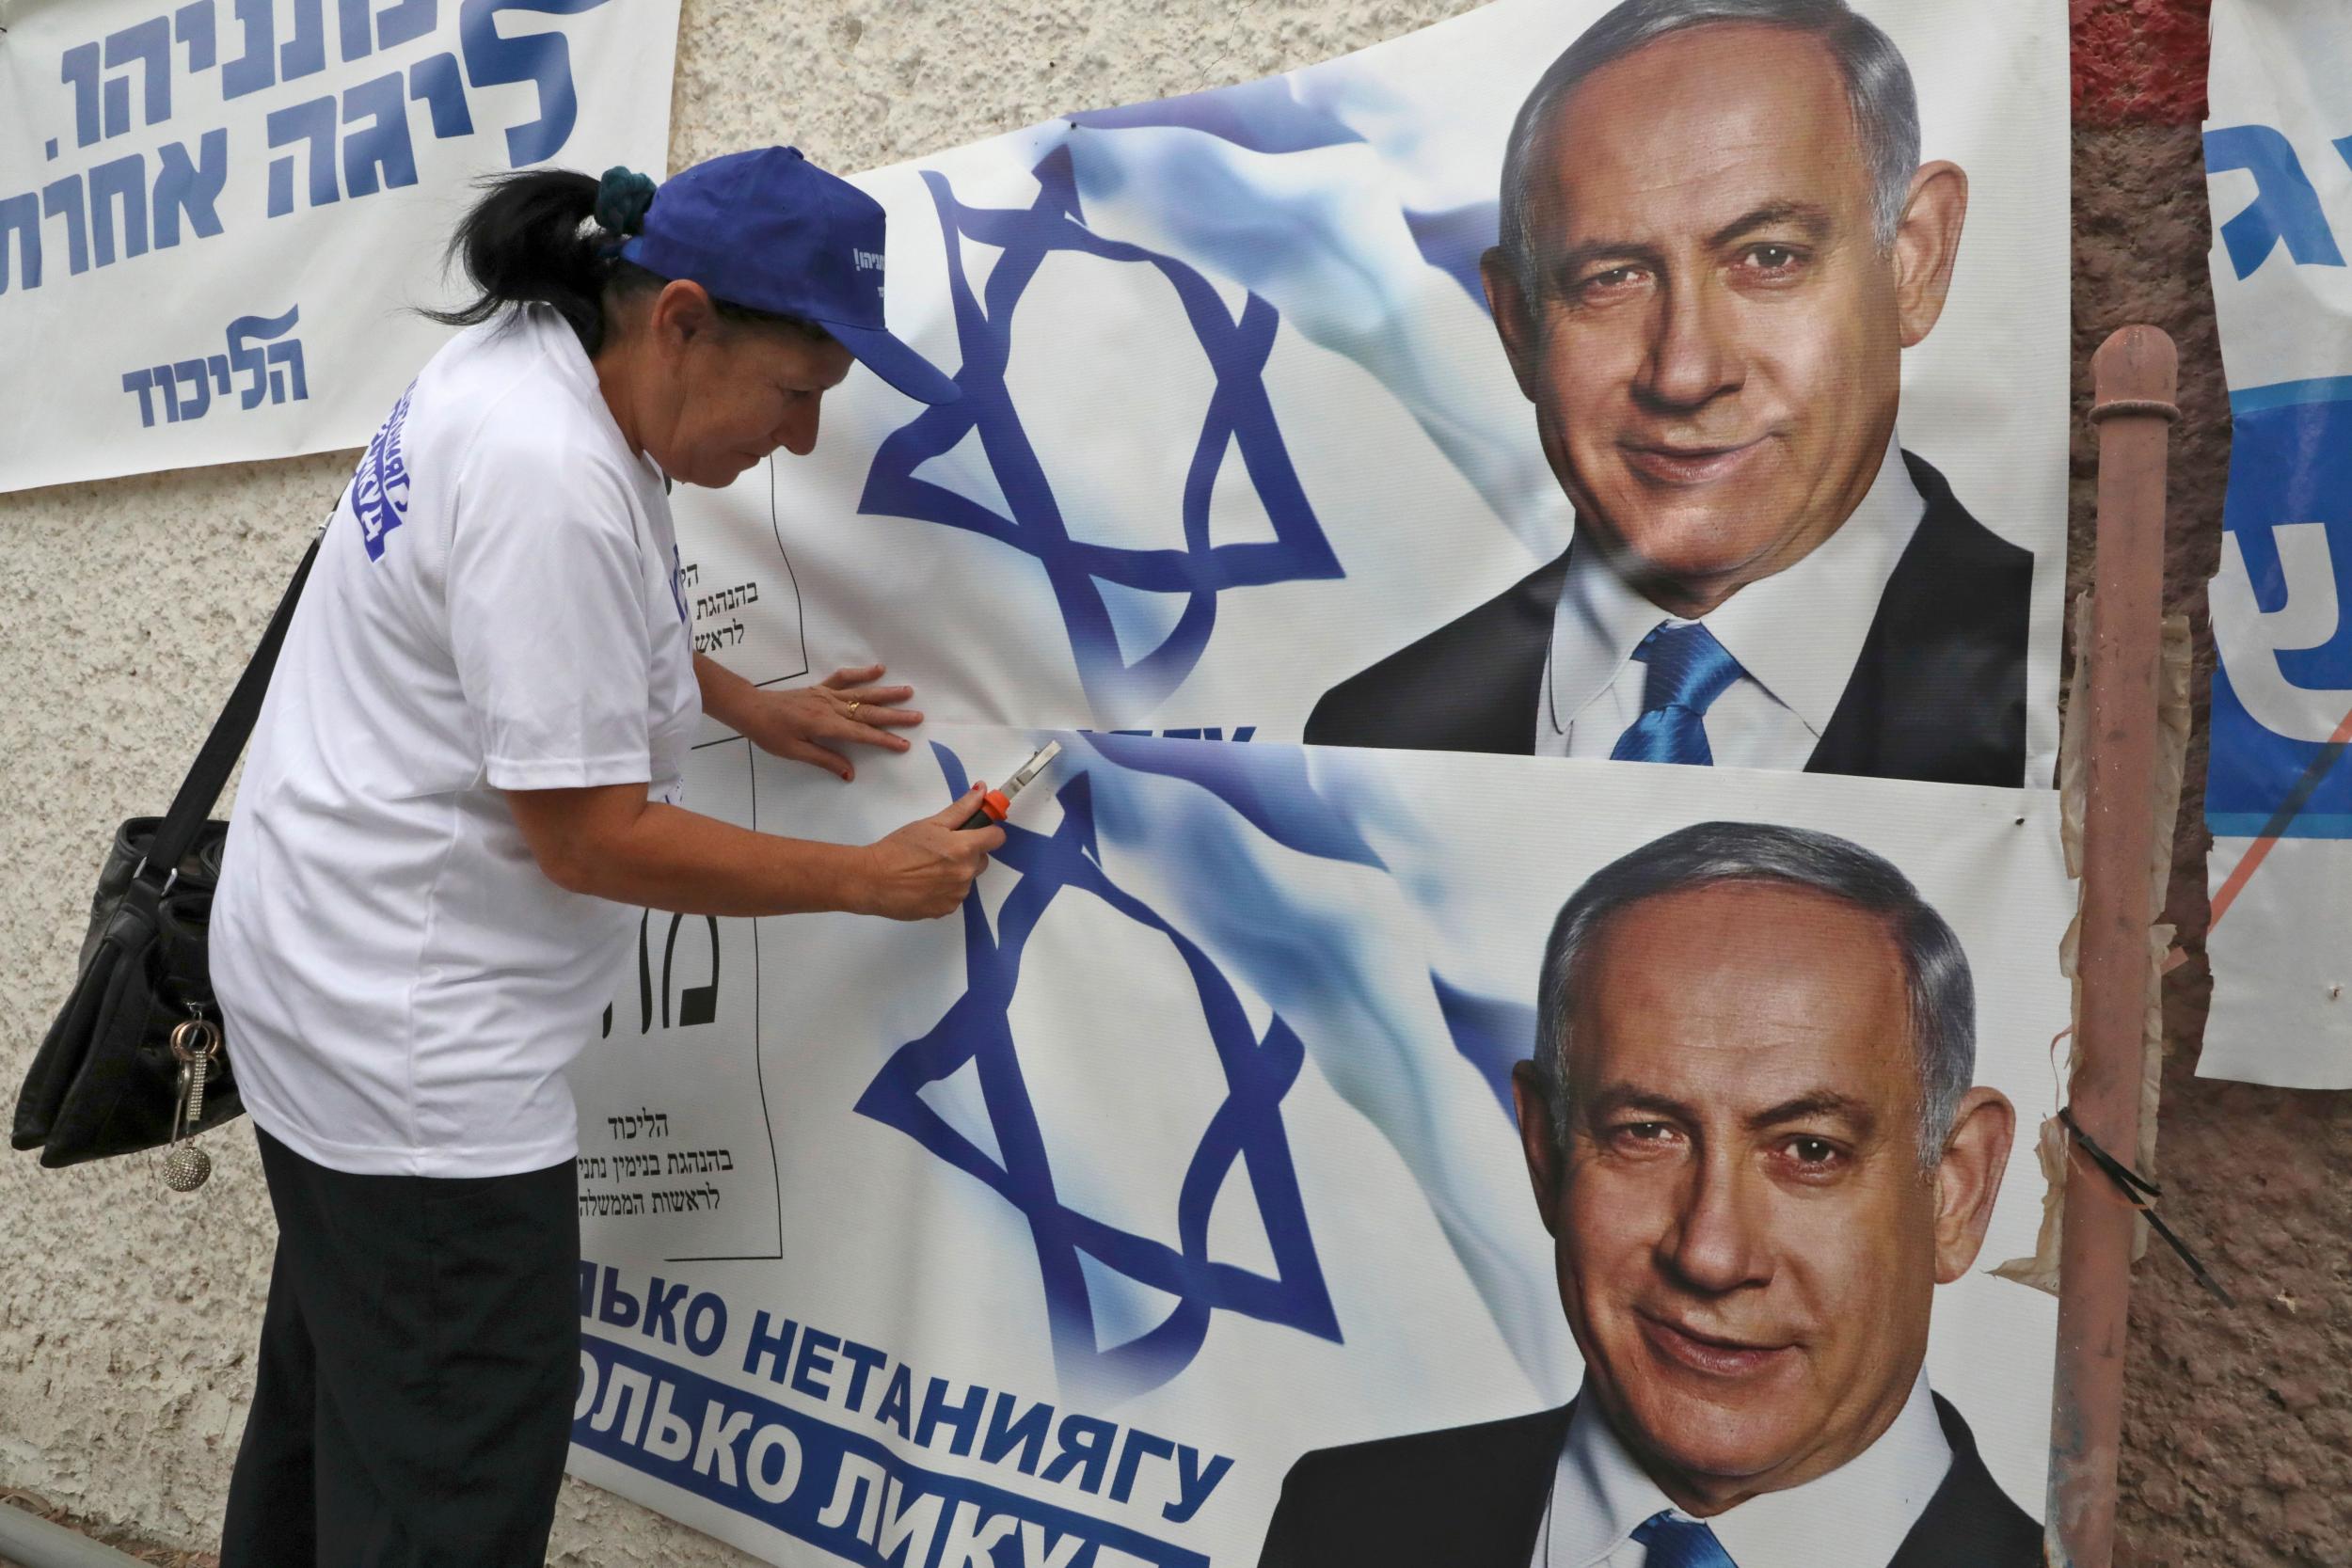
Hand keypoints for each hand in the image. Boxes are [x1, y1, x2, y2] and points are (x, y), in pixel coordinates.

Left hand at [738, 664, 922, 781]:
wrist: (751, 709)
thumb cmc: (770, 734)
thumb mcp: (796, 752)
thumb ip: (825, 760)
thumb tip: (850, 774)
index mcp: (825, 725)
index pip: (861, 734)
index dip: (884, 740)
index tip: (904, 745)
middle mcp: (830, 707)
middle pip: (867, 712)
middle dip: (894, 716)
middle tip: (918, 718)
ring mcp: (826, 695)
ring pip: (862, 693)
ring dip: (886, 693)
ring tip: (908, 692)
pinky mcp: (820, 688)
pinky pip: (844, 679)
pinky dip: (862, 673)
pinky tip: (878, 669)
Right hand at [856, 785, 1004, 920]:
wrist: (872, 880)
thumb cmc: (898, 849)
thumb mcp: (930, 823)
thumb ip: (961, 809)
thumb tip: (981, 791)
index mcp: (965, 847)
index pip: (997, 838)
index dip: (987, 832)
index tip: (976, 831)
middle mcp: (966, 873)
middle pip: (982, 859)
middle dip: (968, 852)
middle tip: (942, 849)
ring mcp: (957, 894)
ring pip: (967, 878)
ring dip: (956, 872)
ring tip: (928, 868)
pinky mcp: (946, 909)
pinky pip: (954, 895)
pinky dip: (945, 890)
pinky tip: (924, 884)